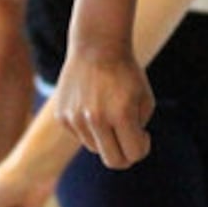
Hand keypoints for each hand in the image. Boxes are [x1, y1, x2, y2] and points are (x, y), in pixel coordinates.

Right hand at [53, 45, 154, 169]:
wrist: (96, 46)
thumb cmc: (126, 72)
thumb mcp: (145, 98)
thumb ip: (139, 128)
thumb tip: (128, 151)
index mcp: (121, 113)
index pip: (133, 154)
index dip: (142, 149)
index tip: (143, 137)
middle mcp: (96, 119)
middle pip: (113, 161)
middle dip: (126, 157)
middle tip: (131, 143)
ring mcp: (76, 119)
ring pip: (96, 147)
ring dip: (107, 137)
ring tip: (110, 111)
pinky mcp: (62, 117)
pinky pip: (80, 135)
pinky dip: (90, 127)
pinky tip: (93, 104)